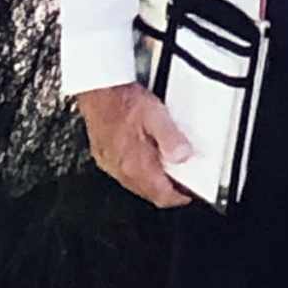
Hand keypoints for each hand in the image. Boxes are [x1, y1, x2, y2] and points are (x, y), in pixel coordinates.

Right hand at [77, 82, 193, 208]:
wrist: (98, 90)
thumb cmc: (123, 101)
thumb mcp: (156, 115)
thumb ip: (171, 138)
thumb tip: (183, 156)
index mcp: (136, 164)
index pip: (161, 195)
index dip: (179, 197)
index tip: (190, 194)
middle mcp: (121, 169)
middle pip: (149, 192)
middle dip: (166, 190)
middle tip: (182, 182)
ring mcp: (110, 163)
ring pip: (136, 184)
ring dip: (152, 180)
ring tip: (167, 168)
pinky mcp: (103, 155)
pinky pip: (124, 172)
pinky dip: (138, 170)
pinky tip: (145, 157)